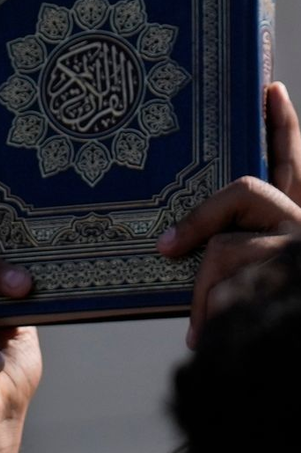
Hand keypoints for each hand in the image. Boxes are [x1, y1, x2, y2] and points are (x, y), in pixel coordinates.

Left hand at [158, 81, 300, 346]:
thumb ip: (219, 254)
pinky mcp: (289, 275)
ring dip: (203, 294)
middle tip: (165, 250)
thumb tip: (170, 246)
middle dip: (200, 221)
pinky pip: (227, 284)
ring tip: (199, 332)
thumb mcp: (232, 287)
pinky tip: (202, 341)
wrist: (277, 366)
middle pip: (246, 191)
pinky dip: (207, 315)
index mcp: (294, 223)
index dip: (282, 127)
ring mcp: (298, 251)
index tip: (269, 87)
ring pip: (226, 249)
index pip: (290, 165)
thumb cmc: (254, 332)